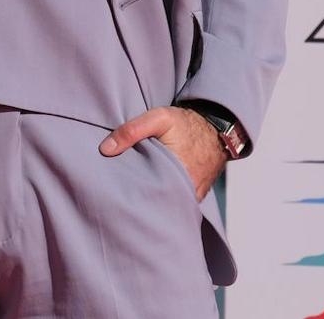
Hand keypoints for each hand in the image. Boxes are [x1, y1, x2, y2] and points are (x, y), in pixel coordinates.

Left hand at [98, 106, 225, 201]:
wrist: (217, 128)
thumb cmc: (188, 123)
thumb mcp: (158, 118)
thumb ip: (132, 131)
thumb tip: (105, 149)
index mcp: (176, 175)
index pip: (146, 196)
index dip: (130, 195)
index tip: (116, 191)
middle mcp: (187, 191)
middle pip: (157, 204)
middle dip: (141, 201)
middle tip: (123, 196)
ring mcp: (193, 196)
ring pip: (168, 206)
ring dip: (156, 201)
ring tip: (138, 196)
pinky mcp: (197, 196)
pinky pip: (179, 204)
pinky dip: (168, 199)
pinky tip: (156, 193)